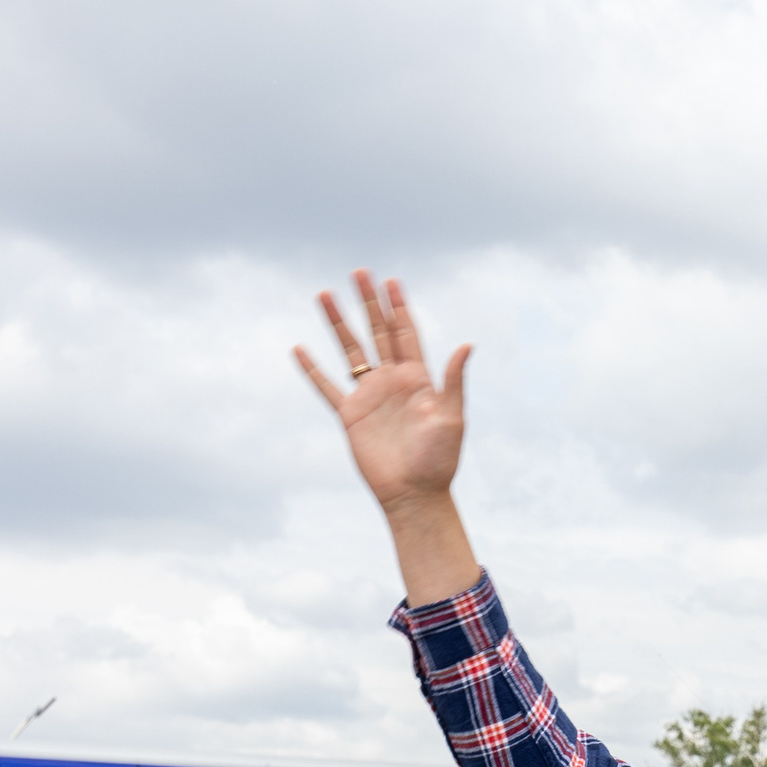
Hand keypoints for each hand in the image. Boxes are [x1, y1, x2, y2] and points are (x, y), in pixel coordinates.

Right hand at [296, 271, 469, 514]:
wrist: (414, 494)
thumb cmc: (439, 460)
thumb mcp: (452, 418)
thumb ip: (454, 381)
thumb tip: (466, 344)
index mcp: (419, 379)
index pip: (406, 333)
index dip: (398, 307)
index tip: (391, 281)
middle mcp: (393, 382)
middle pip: (377, 333)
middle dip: (369, 303)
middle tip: (359, 272)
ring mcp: (370, 396)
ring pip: (350, 351)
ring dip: (338, 323)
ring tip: (325, 294)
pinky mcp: (350, 416)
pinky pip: (327, 388)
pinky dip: (312, 370)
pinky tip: (299, 349)